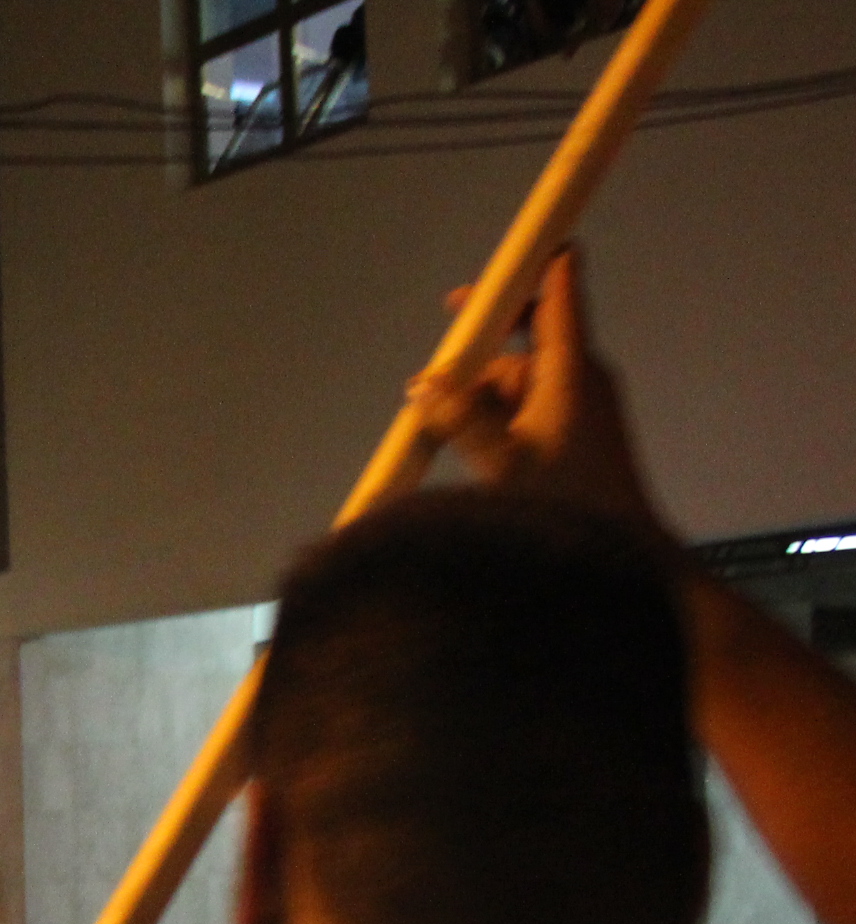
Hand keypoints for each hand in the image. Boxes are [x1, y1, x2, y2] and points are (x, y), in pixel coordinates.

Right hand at [407, 248, 664, 538]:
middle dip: (483, 340)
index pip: (559, 293)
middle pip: (530, 334)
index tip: (514, 249)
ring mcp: (580, 405)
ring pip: (522, 375)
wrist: (621, 551)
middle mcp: (580, 377)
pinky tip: (463, 439)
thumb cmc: (567, 502)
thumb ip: (460, 419)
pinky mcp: (575, 432)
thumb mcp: (501, 461)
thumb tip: (424, 384)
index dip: (538, 262)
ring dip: (480, 388)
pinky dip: (496, 412)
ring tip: (435, 416)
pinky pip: (528, 404)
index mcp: (571, 369)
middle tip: (442, 344)